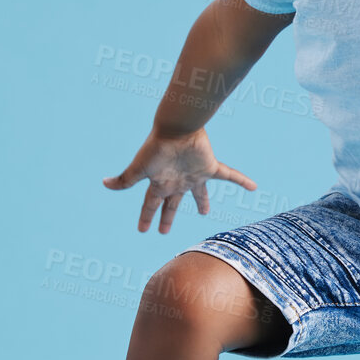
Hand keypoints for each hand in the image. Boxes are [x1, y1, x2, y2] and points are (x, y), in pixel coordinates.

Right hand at [103, 127, 256, 233]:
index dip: (146, 218)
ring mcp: (194, 175)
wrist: (176, 128)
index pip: (151, 204)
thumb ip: (124, 180)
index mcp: (160, 183)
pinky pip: (229, 175)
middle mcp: (177, 181)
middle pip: (172, 203)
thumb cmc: (156, 148)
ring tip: (206, 213)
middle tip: (164, 232)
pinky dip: (242, 180)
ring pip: (199, 193)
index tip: (142, 230)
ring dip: (203, 201)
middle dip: (167, 217)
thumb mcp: (138, 168)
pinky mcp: (210, 167)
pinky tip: (255, 187)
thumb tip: (104, 184)